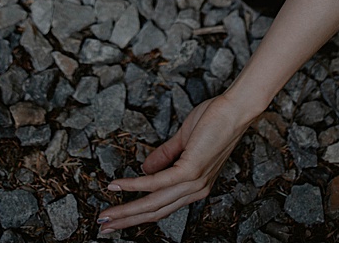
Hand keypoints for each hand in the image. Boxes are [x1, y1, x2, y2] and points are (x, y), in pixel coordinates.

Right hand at [95, 94, 254, 235]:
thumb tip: (143, 168)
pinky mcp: (190, 170)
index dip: (137, 215)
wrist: (235, 111)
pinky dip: (134, 185)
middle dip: (127, 221)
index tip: (116, 219)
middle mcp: (195, 190)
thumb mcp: (184, 140)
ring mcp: (193, 182)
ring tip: (106, 215)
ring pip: (154, 203)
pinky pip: (157, 182)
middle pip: (155, 212)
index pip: (162, 208)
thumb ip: (164, 156)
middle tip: (104, 226)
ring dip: (126, 210)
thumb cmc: (214, 121)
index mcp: (194, 186)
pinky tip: (117, 185)